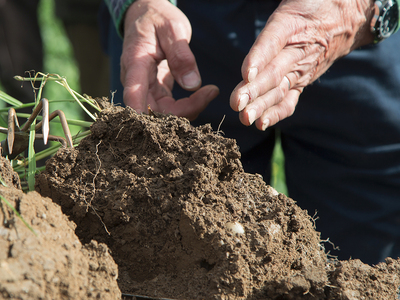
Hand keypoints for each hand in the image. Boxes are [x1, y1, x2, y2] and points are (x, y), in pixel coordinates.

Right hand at [121, 0, 218, 120]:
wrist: (147, 14)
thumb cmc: (157, 18)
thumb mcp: (173, 28)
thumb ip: (181, 55)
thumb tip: (192, 86)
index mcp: (135, 64)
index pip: (133, 96)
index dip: (145, 116)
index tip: (169, 124)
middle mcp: (136, 81)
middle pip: (153, 111)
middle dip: (182, 111)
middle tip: (210, 93)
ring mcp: (145, 88)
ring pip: (163, 113)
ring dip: (188, 109)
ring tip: (211, 92)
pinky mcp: (155, 90)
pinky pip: (170, 107)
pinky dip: (188, 105)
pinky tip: (205, 94)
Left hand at [230, 0, 374, 129]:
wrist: (348, 16)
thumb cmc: (313, 4)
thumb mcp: (294, 0)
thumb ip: (275, 17)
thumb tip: (257, 13)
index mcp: (291, 24)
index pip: (272, 42)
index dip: (258, 59)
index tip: (245, 75)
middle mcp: (297, 51)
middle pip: (274, 72)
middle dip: (254, 90)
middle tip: (236, 103)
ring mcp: (301, 69)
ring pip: (279, 89)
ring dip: (261, 105)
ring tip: (245, 118)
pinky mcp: (301, 81)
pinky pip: (289, 99)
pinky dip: (277, 112)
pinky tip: (262, 124)